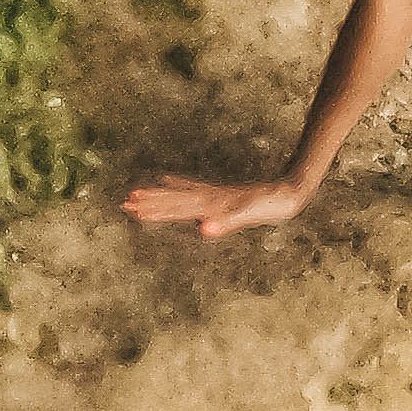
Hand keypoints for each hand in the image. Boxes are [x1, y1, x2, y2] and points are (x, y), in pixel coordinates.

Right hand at [120, 171, 313, 237]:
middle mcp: (209, 198)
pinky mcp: (221, 194)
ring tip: (136, 192)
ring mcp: (214, 194)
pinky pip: (192, 188)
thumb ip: (227, 223)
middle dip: (149, 202)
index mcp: (212, 205)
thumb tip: (203, 230)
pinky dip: (177, 185)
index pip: (176, 207)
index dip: (154, 209)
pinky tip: (167, 180)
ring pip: (179, 193)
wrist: (288, 194)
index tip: (131, 207)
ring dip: (158, 194)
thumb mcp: (250, 216)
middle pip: (173, 199)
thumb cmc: (270, 206)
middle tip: (123, 202)